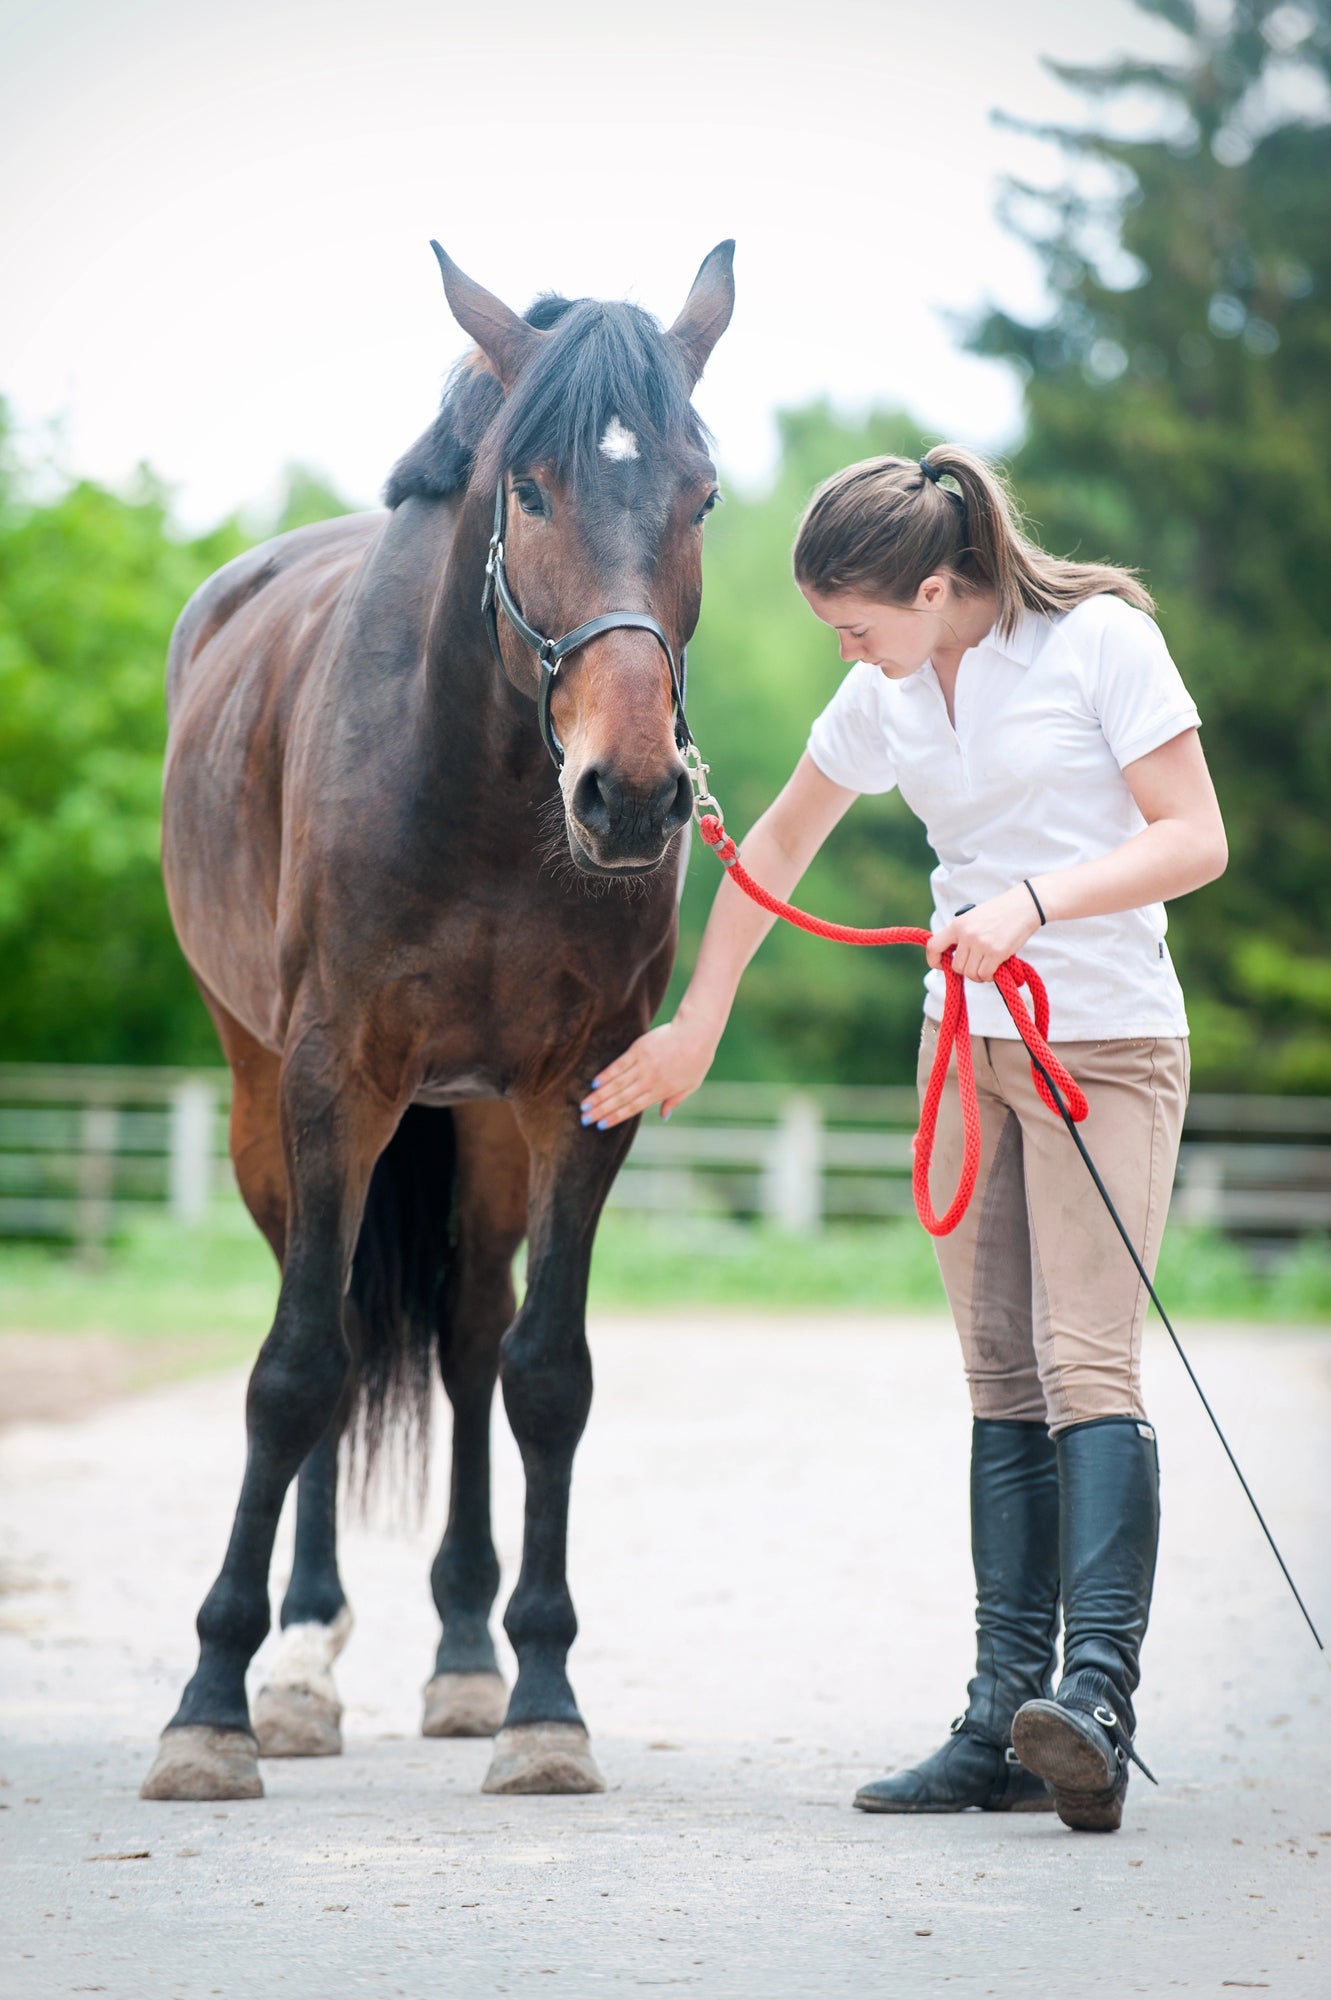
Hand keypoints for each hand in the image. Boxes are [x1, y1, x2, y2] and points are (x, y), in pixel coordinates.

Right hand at [580, 1017, 718, 1129]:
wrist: (696, 1033)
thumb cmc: (697, 1059)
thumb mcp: (691, 1085)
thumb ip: (674, 1101)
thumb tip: (663, 1117)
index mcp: (661, 1091)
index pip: (633, 1108)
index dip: (615, 1117)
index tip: (601, 1125)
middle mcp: (649, 1080)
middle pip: (620, 1098)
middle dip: (601, 1110)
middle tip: (584, 1119)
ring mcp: (642, 1065)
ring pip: (616, 1084)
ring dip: (599, 1095)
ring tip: (584, 1104)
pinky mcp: (638, 1050)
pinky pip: (619, 1065)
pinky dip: (606, 1074)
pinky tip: (594, 1083)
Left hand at [926, 885, 1042, 983]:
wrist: (1024, 905)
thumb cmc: (1000, 912)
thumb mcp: (973, 917)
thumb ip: (962, 934)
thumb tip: (952, 956)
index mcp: (958, 924)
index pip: (934, 946)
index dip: (933, 960)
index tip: (941, 965)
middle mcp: (967, 935)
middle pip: (956, 966)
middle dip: (966, 970)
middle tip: (977, 965)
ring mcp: (981, 944)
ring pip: (970, 973)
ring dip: (979, 975)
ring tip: (988, 966)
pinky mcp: (996, 952)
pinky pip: (985, 975)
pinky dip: (989, 976)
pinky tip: (996, 969)